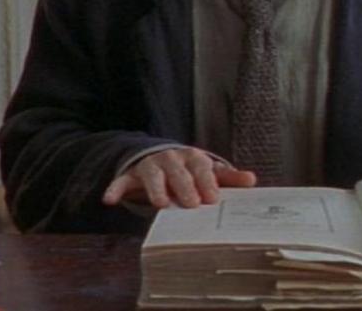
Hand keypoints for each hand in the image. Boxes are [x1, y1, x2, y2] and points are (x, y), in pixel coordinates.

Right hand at [101, 147, 256, 208]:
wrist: (156, 156)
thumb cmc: (188, 169)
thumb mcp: (207, 171)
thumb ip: (227, 177)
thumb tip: (252, 180)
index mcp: (192, 157)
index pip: (201, 166)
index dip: (206, 181)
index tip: (213, 198)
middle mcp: (171, 158)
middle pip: (177, 170)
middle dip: (185, 186)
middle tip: (192, 204)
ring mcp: (150, 165)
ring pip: (152, 174)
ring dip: (156, 188)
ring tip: (161, 204)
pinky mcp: (131, 174)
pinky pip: (121, 180)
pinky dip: (115, 188)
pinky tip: (109, 200)